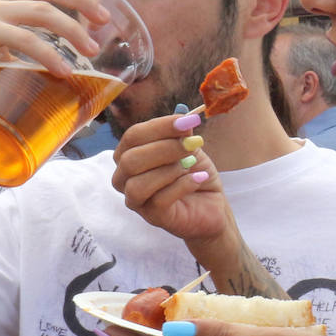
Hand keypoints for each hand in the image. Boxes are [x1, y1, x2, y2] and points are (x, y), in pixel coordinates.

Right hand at [111, 112, 231, 244]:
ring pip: (137, 184)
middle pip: (130, 160)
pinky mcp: (152, 217)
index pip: (133, 136)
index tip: (188, 121)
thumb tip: (183, 117)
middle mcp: (124, 178)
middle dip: (164, 148)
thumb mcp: (189, 148)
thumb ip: (182, 134)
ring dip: (169, 170)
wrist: (211, 206)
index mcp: (128, 154)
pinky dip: (182, 186)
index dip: (160, 126)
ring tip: (191, 165)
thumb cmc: (194, 174)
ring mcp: (136, 200)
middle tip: (191, 144)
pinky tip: (198, 179)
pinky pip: (159, 200)